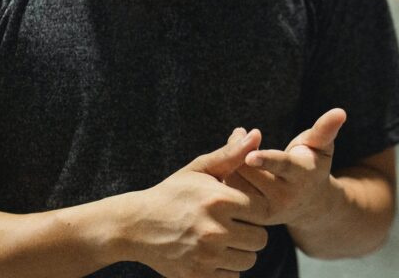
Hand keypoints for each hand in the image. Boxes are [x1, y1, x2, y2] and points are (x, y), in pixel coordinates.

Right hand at [127, 130, 270, 277]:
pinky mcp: (197, 276)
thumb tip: (256, 134)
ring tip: (224, 240)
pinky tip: (213, 255)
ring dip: (241, 252)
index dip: (256, 209)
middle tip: (234, 225)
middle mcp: (214, 230)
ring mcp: (206, 256)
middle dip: (251, 232)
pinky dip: (227, 269)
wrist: (135, 226)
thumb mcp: (199, 169)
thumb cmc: (172, 193)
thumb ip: (231, 154)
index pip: (263, 210)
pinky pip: (232, 277)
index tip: (243, 208)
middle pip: (260, 239)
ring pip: (249, 260)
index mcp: (219, 199)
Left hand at [226, 109, 346, 228]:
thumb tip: (340, 112)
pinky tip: (234, 168)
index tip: (252, 155)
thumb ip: (325, 129)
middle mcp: (283, 197)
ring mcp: (266, 211)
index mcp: (301, 175)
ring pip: (235, 180)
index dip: (266, 159)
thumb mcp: (321, 146)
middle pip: (249, 168)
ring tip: (240, 150)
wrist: (310, 206)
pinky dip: (226, 175)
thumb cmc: (312, 165)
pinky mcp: (251, 217)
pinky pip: (229, 192)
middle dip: (242, 148)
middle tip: (240, 133)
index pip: (281, 165)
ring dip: (231, 161)